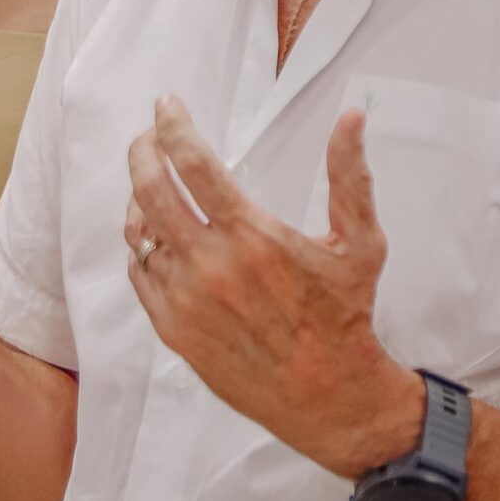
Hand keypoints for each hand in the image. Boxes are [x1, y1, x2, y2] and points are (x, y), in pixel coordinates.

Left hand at [125, 98, 420, 479]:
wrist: (327, 394)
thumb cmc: (345, 314)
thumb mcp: (360, 243)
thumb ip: (350, 177)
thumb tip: (351, 118)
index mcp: (252, 236)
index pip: (193, 164)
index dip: (173, 126)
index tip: (167, 106)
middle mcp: (211, 265)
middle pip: (151, 189)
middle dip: (142, 151)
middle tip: (147, 136)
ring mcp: (185, 299)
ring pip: (139, 231)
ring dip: (139, 196)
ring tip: (151, 180)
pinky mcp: (173, 328)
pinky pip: (140, 272)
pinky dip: (141, 244)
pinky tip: (154, 231)